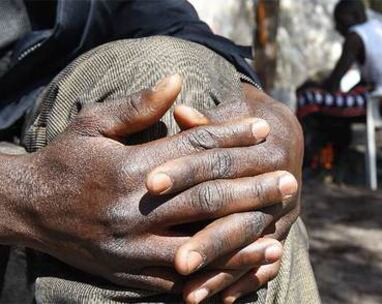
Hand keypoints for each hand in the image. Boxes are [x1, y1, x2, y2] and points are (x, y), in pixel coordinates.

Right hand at [0, 76, 296, 292]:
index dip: (231, 136)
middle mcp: (135, 210)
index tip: (263, 129)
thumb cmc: (64, 161)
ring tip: (276, 235)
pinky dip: (213, 276)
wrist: (28, 208)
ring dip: (241, 241)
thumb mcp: (92, 125)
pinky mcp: (129, 273)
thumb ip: (137, 106)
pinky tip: (239, 271)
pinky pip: (179, 279)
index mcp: (128, 168)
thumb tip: (176, 80)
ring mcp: (133, 247)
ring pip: (199, 245)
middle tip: (288, 182)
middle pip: (206, 198)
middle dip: (252, 189)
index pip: (193, 149)